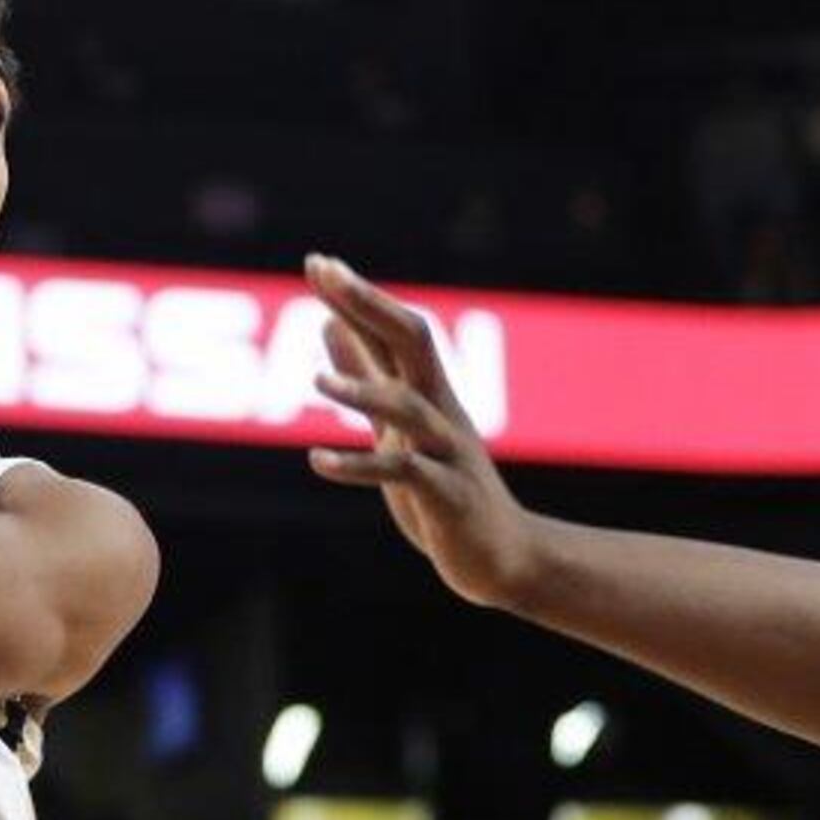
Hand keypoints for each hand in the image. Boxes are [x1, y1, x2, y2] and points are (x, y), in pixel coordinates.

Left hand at [303, 254, 542, 608]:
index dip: (359, 296)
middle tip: (329, 276)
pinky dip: (360, 466)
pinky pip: (405, 473)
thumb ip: (365, 376)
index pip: (396, 328)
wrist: (503, 558)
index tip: (318, 261)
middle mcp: (442, 411)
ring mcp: (447, 452)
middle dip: (371, 306)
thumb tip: (327, 324)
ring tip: (316, 384)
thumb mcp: (394, 428)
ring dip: (364, 391)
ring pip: (411, 407)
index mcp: (429, 392)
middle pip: (415, 342)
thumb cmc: (446, 491)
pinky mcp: (447, 495)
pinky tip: (319, 461)